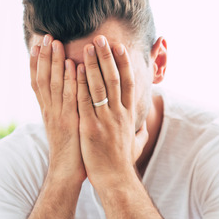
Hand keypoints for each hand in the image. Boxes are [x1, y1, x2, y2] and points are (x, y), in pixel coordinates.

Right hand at [29, 35, 85, 184]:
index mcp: (48, 111)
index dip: (37, 63)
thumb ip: (65, 112)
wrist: (67, 173)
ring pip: (53, 84)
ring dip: (54, 62)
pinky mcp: (69, 122)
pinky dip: (70, 81)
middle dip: (43, 56)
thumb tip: (68, 100)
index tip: (37, 45)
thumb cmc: (71, 152)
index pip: (39, 82)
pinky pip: (69, 98)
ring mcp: (58, 116)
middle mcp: (50, 111)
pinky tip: (72, 65)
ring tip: (55, 42)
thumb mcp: (66, 127)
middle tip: (45, 35)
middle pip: (43, 78)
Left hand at [76, 36, 148, 187]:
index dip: (125, 64)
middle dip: (107, 57)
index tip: (120, 48)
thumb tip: (145, 128)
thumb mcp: (136, 145)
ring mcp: (105, 120)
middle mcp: (119, 114)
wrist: (115, 179)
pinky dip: (79, 84)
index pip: (129, 83)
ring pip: (99, 86)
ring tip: (86, 47)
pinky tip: (73, 70)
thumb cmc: (123, 163)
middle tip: (101, 38)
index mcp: (129, 115)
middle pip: (115, 79)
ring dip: (93, 65)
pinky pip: (84, 101)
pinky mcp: (90, 127)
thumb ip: (140, 133)